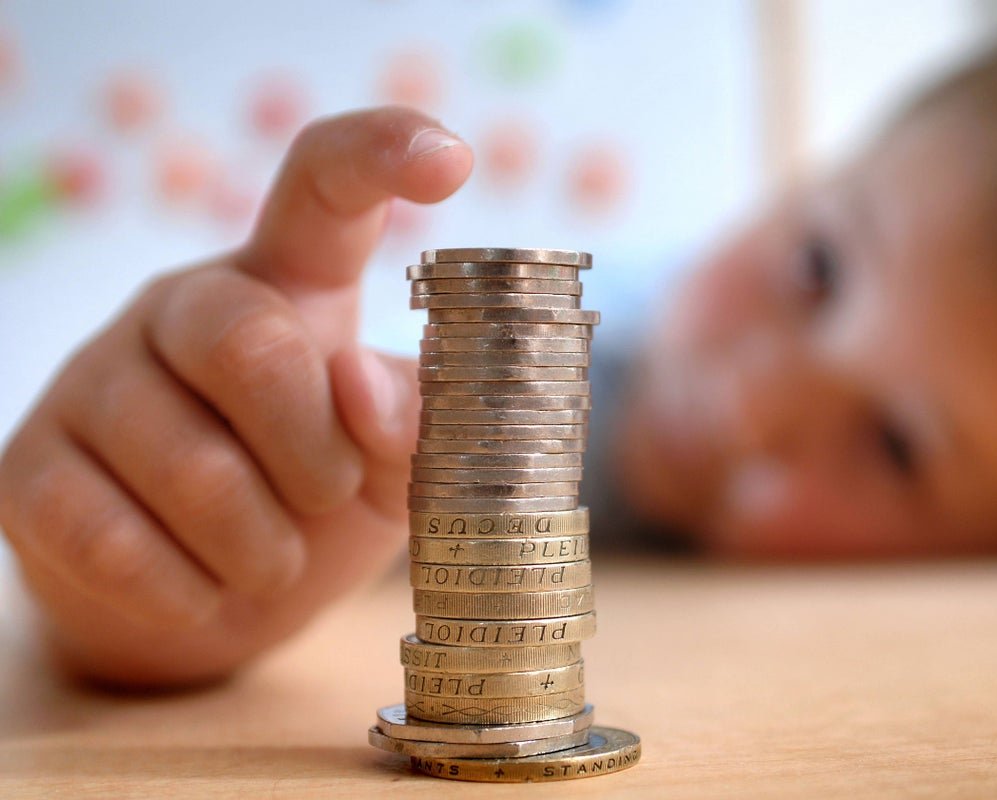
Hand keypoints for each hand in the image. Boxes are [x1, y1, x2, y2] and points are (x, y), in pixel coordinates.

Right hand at [0, 108, 472, 685]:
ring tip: (273, 559)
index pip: (323, 185)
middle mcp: (185, 307)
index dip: (382, 154)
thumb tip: (360, 388)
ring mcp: (94, 377)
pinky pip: (108, 538)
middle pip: (247, 341)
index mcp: (289, 283)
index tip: (453, 159)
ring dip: (259, 543)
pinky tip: (204, 589)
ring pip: (187, 464)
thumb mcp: (390, 467)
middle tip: (328, 497)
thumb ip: (407, 424)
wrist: (206, 601)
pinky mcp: (30, 466)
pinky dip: (185, 591)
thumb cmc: (314, 507)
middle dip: (311, 451)